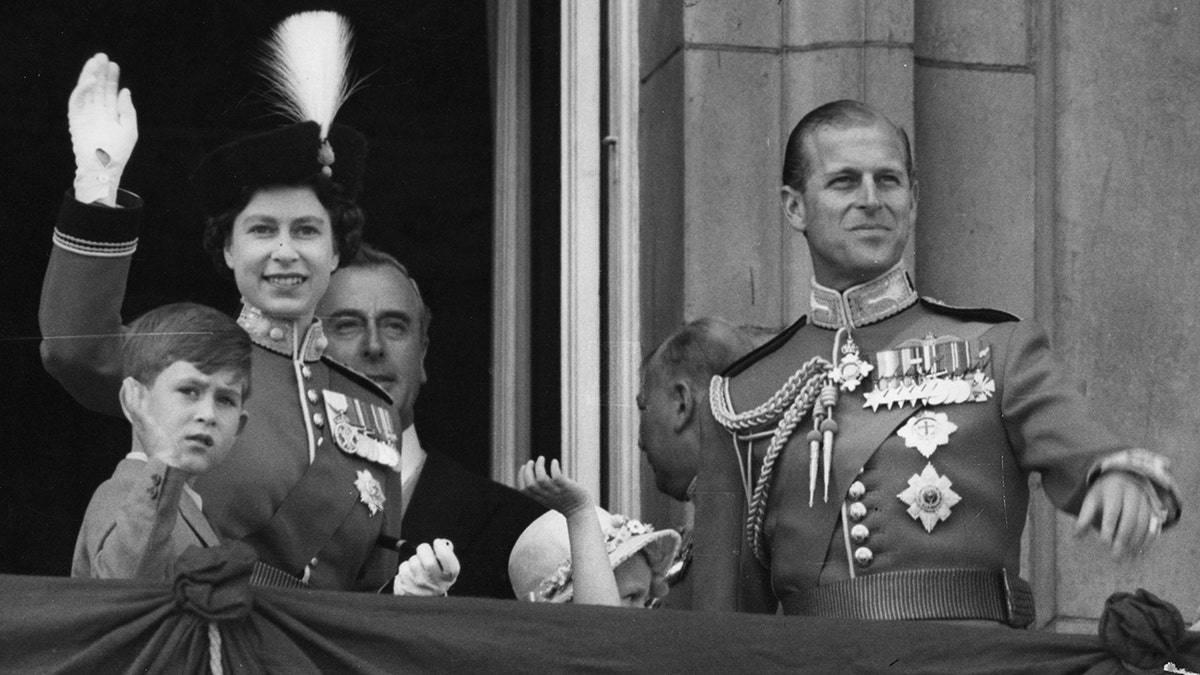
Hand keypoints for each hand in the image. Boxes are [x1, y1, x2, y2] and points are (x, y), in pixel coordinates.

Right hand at [69, 53, 137, 204]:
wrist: (105, 168)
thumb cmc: (119, 152)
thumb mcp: (129, 128)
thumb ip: (127, 109)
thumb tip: (124, 90)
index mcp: (109, 115)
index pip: (109, 92)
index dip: (111, 79)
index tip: (114, 65)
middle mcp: (97, 113)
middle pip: (97, 88)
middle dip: (100, 73)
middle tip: (102, 56)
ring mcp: (86, 115)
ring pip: (86, 91)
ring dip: (90, 76)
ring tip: (95, 61)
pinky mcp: (76, 119)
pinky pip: (77, 101)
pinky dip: (82, 89)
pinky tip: (90, 79)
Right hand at [118, 377, 183, 468]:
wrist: (166, 461)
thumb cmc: (168, 455)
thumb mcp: (167, 442)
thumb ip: (168, 435)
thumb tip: (177, 434)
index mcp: (145, 430)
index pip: (139, 412)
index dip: (138, 401)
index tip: (139, 391)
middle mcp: (140, 426)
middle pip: (133, 406)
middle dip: (131, 394)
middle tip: (129, 383)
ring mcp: (141, 424)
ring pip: (131, 404)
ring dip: (130, 391)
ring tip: (128, 380)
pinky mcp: (144, 422)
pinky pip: (135, 406)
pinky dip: (132, 396)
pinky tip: (132, 387)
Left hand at [393, 539, 458, 595]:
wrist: (426, 601)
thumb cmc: (436, 582)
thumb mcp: (447, 571)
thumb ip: (447, 555)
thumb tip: (443, 543)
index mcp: (447, 577)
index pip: (446, 558)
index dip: (441, 547)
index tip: (438, 543)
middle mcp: (434, 584)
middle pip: (428, 561)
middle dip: (424, 550)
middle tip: (424, 551)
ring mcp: (418, 588)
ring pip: (411, 563)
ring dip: (413, 560)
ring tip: (417, 567)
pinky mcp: (404, 589)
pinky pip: (402, 570)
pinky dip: (405, 569)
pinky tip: (411, 575)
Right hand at [517, 456, 593, 516]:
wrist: (581, 511)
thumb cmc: (566, 501)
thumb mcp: (550, 497)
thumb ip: (543, 489)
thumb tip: (538, 474)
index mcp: (540, 498)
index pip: (524, 489)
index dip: (521, 476)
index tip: (524, 466)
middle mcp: (547, 496)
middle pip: (530, 484)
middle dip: (528, 470)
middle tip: (532, 461)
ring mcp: (556, 492)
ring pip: (541, 479)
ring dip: (539, 466)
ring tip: (541, 458)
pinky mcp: (566, 487)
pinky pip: (557, 477)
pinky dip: (554, 467)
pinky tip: (555, 462)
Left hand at [1074, 471, 1163, 559]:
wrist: (1127, 474)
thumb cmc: (1104, 491)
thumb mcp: (1092, 499)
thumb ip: (1085, 517)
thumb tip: (1076, 537)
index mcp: (1114, 491)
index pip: (1112, 512)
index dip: (1108, 528)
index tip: (1103, 545)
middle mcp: (1133, 495)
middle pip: (1130, 520)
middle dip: (1123, 540)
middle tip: (1115, 557)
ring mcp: (1147, 502)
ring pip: (1144, 525)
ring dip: (1136, 543)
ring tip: (1128, 559)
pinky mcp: (1156, 508)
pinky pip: (1155, 526)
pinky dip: (1148, 541)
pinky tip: (1140, 553)